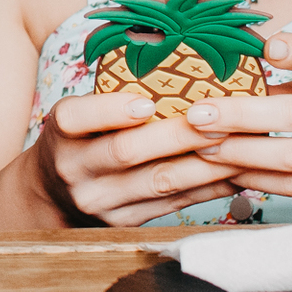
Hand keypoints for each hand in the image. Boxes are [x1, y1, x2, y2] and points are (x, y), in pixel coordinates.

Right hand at [33, 90, 245, 225]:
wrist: (54, 197)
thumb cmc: (77, 142)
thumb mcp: (76, 117)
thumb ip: (111, 99)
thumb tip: (178, 69)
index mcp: (60, 132)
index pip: (77, 117)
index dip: (111, 110)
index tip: (147, 102)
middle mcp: (74, 168)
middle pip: (126, 151)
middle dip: (176, 135)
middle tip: (219, 119)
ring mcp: (99, 201)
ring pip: (159, 182)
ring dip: (204, 164)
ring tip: (238, 145)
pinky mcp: (123, 223)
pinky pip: (173, 205)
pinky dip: (207, 187)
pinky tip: (232, 172)